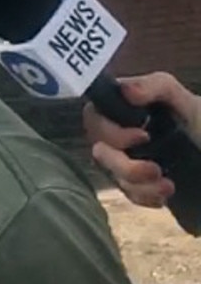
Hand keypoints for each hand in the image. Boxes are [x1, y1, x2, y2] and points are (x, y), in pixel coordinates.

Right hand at [83, 72, 200, 207]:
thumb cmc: (200, 122)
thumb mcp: (184, 100)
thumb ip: (156, 87)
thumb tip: (126, 90)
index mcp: (125, 110)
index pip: (94, 119)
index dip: (110, 132)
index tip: (142, 136)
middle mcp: (119, 135)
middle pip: (100, 154)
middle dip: (126, 167)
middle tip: (155, 169)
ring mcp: (126, 160)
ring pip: (114, 178)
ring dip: (140, 185)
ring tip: (168, 185)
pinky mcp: (137, 183)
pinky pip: (129, 194)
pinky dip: (146, 197)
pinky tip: (165, 193)